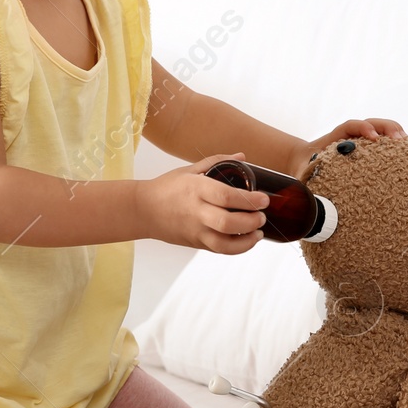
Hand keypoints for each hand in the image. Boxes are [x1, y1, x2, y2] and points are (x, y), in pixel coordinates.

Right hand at [137, 152, 271, 253]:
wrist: (143, 210)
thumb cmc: (167, 187)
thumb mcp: (189, 169)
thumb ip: (217, 162)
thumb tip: (243, 157)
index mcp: (195, 189)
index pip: (225, 196)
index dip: (248, 200)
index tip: (264, 199)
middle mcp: (195, 212)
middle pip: (227, 222)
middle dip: (251, 221)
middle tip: (262, 216)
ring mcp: (194, 230)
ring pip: (224, 243)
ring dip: (247, 240)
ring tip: (258, 232)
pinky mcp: (195, 243)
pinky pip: (219, 250)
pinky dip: (237, 248)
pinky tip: (247, 240)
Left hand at [289, 117, 406, 178]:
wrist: (305, 162)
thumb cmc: (305, 168)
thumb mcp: (304, 174)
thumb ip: (305, 180)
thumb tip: (307, 197)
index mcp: (335, 137)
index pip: (350, 126)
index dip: (363, 128)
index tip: (373, 137)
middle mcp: (351, 135)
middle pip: (372, 123)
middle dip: (387, 128)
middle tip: (399, 140)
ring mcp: (362, 140)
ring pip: (383, 130)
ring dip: (396, 134)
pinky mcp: (370, 149)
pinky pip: (386, 143)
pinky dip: (397, 146)